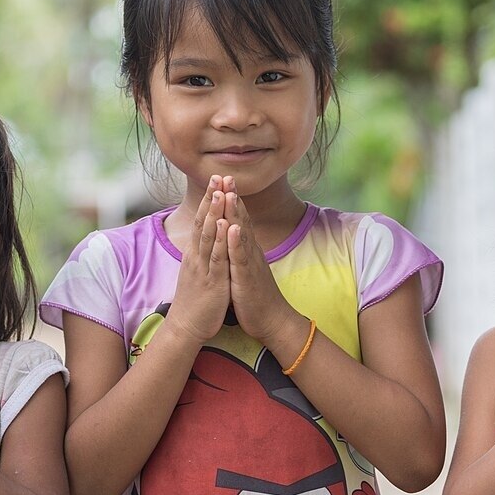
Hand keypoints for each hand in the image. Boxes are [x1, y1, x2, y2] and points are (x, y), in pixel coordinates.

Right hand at [166, 177, 231, 344]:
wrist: (186, 327)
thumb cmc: (195, 300)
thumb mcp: (198, 271)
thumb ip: (201, 254)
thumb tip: (203, 239)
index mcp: (196, 253)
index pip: (201, 221)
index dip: (208, 201)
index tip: (215, 181)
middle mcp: (197, 256)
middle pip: (203, 222)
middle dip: (211, 198)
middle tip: (217, 175)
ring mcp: (204, 268)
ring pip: (209, 236)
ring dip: (215, 213)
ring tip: (220, 192)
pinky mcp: (213, 281)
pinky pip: (218, 258)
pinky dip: (222, 241)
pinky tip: (227, 226)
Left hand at [222, 177, 297, 345]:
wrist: (272, 320)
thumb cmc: (256, 296)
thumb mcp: (245, 268)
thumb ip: (240, 251)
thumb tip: (235, 237)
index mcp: (246, 249)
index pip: (237, 218)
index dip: (229, 198)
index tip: (222, 179)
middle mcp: (250, 251)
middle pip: (240, 219)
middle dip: (231, 196)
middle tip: (225, 174)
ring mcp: (249, 263)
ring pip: (241, 233)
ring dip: (234, 213)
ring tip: (227, 192)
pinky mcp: (247, 278)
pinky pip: (241, 258)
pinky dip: (237, 242)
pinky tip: (233, 228)